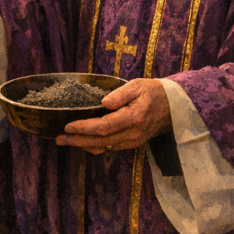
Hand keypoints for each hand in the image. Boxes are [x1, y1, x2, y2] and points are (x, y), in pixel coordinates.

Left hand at [57, 78, 171, 154]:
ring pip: (105, 146)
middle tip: (59, 139)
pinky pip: (111, 147)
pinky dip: (95, 146)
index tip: (67, 126)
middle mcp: (133, 133)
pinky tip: (82, 142)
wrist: (174, 106)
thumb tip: (103, 103)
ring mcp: (134, 140)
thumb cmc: (153, 92)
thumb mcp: (137, 86)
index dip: (84, 128)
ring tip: (65, 141)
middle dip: (78, 141)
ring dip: (84, 145)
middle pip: (101, 140)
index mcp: (133, 117)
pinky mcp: (133, 143)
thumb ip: (120, 94)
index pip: (104, 126)